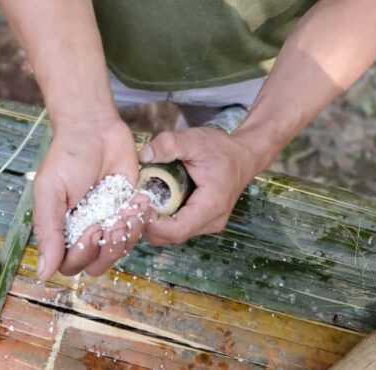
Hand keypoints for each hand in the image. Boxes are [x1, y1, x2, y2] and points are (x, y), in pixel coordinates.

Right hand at [33, 116, 149, 279]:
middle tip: (112, 220)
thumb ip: (48, 231)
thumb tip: (42, 273)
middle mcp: (83, 232)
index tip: (91, 227)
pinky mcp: (129, 211)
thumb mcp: (50, 192)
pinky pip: (137, 231)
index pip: (70, 265)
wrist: (94, 129)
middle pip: (97, 265)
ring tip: (128, 208)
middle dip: (108, 247)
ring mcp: (108, 223)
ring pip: (119, 251)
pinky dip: (140, 219)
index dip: (83, 254)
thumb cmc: (67, 157)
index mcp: (61, 231)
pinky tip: (138, 199)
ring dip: (127, 234)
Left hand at [138, 127, 268, 244]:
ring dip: (153, 222)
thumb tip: (143, 156)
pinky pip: (176, 228)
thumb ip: (169, 144)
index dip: (151, 222)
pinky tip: (153, 201)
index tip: (136, 201)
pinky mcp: (202, 222)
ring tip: (141, 199)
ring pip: (171, 235)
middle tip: (132, 200)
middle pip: (170, 236)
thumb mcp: (194, 140)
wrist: (243, 155)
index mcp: (211, 205)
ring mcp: (207, 224)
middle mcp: (211, 222)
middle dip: (147, 223)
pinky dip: (161, 220)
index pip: (176, 230)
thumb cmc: (221, 149)